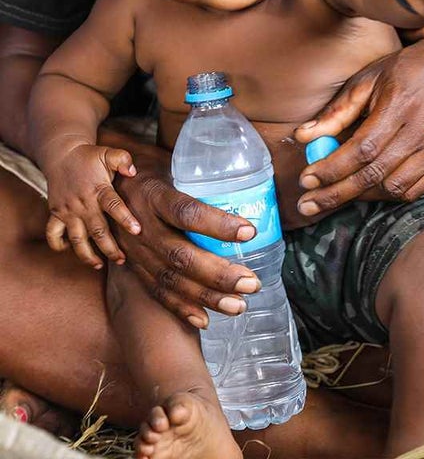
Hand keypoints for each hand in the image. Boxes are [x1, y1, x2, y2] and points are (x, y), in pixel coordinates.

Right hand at [44, 145, 138, 268]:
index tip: (137, 231)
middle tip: (122, 259)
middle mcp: (82, 203)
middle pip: (97, 230)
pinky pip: (53, 234)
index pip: (113, 206)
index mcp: (98, 189)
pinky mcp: (56, 213)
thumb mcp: (108, 153)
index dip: (125, 218)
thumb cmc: (89, 157)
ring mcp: (67, 210)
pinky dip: (59, 245)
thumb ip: (123, 160)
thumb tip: (133, 171)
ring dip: (87, 254)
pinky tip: (71, 251)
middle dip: (110, 248)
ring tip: (100, 265)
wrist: (61, 155)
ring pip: (77, 238)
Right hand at [110, 150, 261, 327]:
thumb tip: (253, 190)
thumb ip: (205, 179)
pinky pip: (156, 292)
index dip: (217, 224)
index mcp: (153, 196)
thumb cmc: (153, 175)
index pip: (186, 212)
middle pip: (180, 255)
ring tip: (238, 305)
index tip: (250, 231)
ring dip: (206, 297)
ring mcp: (134, 251)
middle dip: (218, 274)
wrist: (107, 189)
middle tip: (252, 284)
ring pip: (170, 279)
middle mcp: (141, 226)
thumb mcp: (171, 167)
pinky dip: (181, 308)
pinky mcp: (133, 268)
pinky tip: (206, 320)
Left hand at [292, 36, 423, 212]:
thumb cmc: (407, 69)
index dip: (331, 169)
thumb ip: (337, 111)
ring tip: (337, 194)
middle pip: (376, 173)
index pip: (362, 149)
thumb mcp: (368, 79)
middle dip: (337, 192)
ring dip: (362, 196)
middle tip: (309, 204)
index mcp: (402, 103)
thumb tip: (303, 138)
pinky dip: (389, 193)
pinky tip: (370, 189)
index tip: (306, 180)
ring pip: (396, 187)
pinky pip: (416, 189)